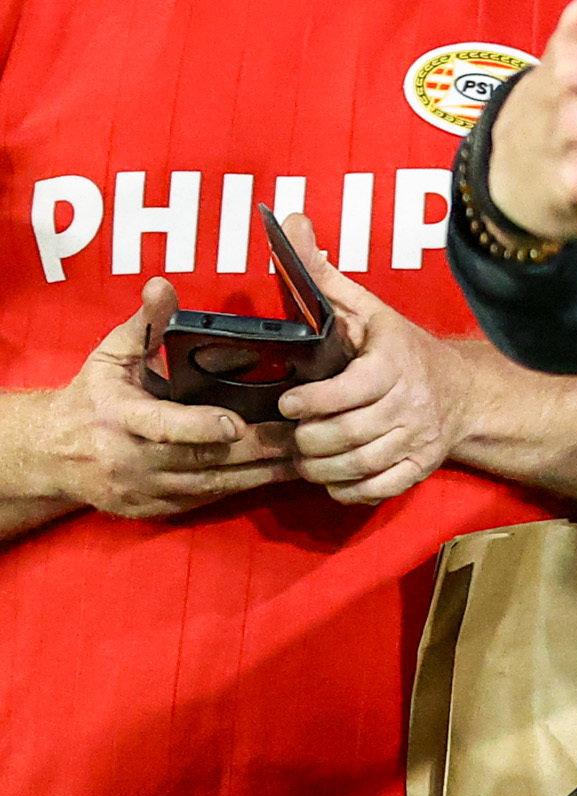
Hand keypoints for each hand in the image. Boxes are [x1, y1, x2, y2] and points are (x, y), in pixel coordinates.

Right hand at [40, 283, 299, 515]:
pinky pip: (205, 500)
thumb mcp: (111, 355)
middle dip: (254, 449)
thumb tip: (162, 285)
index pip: (161, 426)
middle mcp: (129, 460)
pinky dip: (242, 488)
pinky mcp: (155, 510)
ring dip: (259, 473)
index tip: (237, 423)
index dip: (198, 427)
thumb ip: (144, 323)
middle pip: (199, 460)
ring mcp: (142, 490)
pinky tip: (277, 473)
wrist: (52, 455)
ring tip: (306, 454)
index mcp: (119, 418)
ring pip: (209, 486)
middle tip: (304, 433)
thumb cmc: (92, 396)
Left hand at [272, 213, 480, 505]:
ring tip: (305, 453)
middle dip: (307, 439)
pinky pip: (374, 489)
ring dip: (319, 466)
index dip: (313, 402)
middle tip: (292, 432)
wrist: (465, 392)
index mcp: (394, 364)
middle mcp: (410, 403)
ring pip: (355, 465)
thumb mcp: (368, 310)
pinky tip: (333, 474)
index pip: (352, 392)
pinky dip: (346, 488)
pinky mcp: (419, 468)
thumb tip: (290, 224)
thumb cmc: (401, 349)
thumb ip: (323, 276)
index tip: (290, 402)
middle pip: (345, 435)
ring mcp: (417, 439)